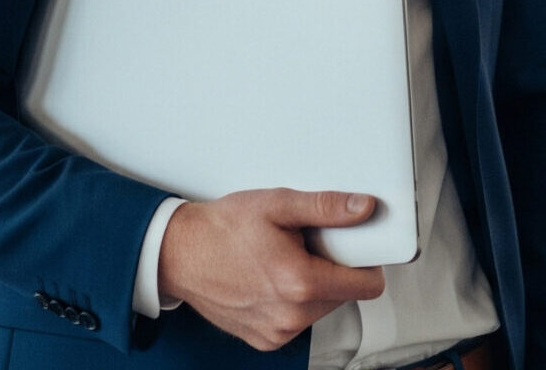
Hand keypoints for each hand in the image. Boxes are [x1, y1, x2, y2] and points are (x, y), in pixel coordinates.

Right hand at [155, 189, 387, 350]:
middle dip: (332, 270)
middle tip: (304, 246)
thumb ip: (326, 208)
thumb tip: (363, 208)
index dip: (365, 260)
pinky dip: (291, 302)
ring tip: (283, 261)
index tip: (352, 247)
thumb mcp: (276, 205)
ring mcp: (277, 332)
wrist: (178, 254)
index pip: (367, 285)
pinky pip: (297, 321)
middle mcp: (291, 316)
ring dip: (312, 287)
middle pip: (344, 295)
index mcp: (299, 283)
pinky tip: (269, 280)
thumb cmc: (220, 230)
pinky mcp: (264, 340)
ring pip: (321, 309)